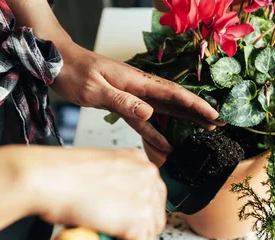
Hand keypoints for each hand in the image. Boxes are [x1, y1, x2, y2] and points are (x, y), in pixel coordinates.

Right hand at [22, 146, 166, 239]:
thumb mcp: (96, 172)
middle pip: (154, 215)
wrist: (46, 178)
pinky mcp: (138, 222)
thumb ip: (111, 186)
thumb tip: (111, 208)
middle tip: (112, 237)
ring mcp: (146, 200)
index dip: (137, 213)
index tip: (122, 223)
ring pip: (147, 234)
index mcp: (138, 161)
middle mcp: (148, 177)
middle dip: (135, 230)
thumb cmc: (58, 174)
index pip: (151, 194)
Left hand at [51, 41, 220, 152]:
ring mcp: (134, 95)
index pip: (173, 94)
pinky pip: (145, 120)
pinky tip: (166, 143)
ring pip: (165, 110)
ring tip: (204, 130)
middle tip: (219, 124)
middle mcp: (140, 87)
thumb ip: (121, 101)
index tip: (213, 115)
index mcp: (137, 81)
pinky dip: (157, 132)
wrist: (55, 61)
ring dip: (184, 120)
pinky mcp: (124, 103)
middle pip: (176, 101)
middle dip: (198, 112)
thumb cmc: (73, 71)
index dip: (195, 105)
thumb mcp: (95, 88)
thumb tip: (148, 113)